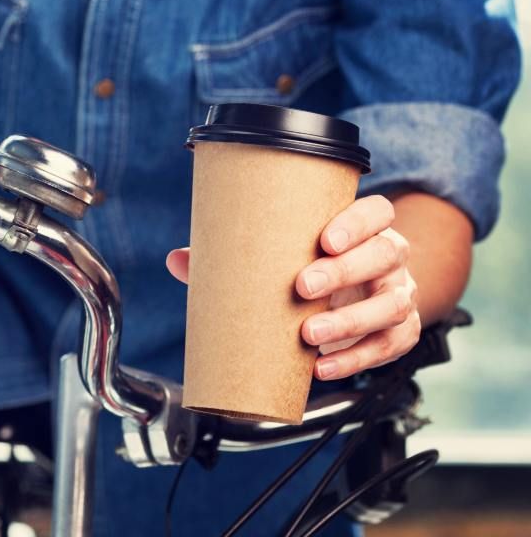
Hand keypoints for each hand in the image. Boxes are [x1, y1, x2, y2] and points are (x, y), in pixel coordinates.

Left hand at [165, 195, 420, 380]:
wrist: (349, 300)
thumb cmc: (308, 269)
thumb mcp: (276, 259)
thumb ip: (230, 257)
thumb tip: (177, 260)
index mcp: (363, 229)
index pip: (377, 212)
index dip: (357, 223)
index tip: (324, 240)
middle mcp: (388, 257)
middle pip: (385, 255)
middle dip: (344, 272)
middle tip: (302, 288)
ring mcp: (398, 294)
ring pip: (392, 304)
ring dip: (351, 321)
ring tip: (309, 335)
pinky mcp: (400, 331)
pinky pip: (392, 345)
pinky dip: (359, 359)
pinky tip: (324, 367)